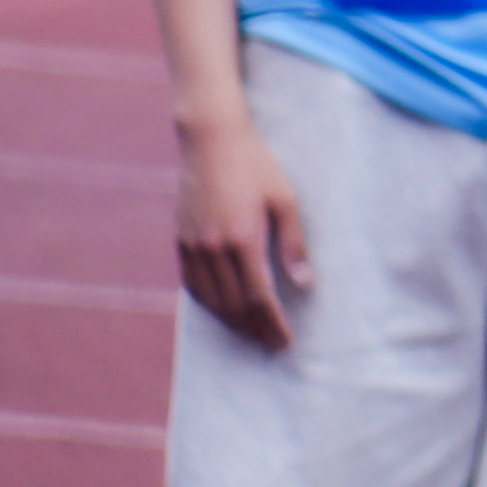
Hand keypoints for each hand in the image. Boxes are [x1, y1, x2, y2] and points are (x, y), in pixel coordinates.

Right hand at [173, 111, 314, 348]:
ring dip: (232, 323)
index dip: (272, 324)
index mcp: (243, 239)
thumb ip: (293, 243)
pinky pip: (192, 286)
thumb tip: (305, 284)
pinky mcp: (181, 241)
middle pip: (234, 305)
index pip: (259, 297)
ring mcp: (193, 246)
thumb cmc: (256, 166)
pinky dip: (209, 305)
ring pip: (211, 300)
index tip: (284, 342)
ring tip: (252, 335)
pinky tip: (222, 311)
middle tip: (272, 346)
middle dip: (255, 330)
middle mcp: (213, 248)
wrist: (211, 141)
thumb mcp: (285, 199)